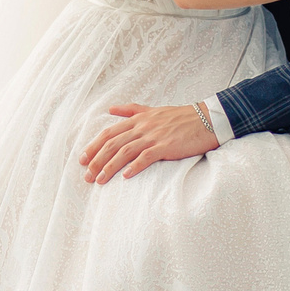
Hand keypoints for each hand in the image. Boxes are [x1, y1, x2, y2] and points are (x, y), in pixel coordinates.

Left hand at [80, 103, 218, 183]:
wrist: (207, 119)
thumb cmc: (181, 117)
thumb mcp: (154, 109)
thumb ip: (131, 110)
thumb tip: (111, 109)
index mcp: (138, 119)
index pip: (109, 133)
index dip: (93, 146)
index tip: (82, 159)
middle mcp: (142, 126)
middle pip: (112, 144)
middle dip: (96, 160)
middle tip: (86, 176)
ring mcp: (154, 136)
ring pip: (125, 151)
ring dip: (110, 167)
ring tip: (100, 180)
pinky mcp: (166, 146)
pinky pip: (146, 157)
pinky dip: (134, 167)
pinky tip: (125, 176)